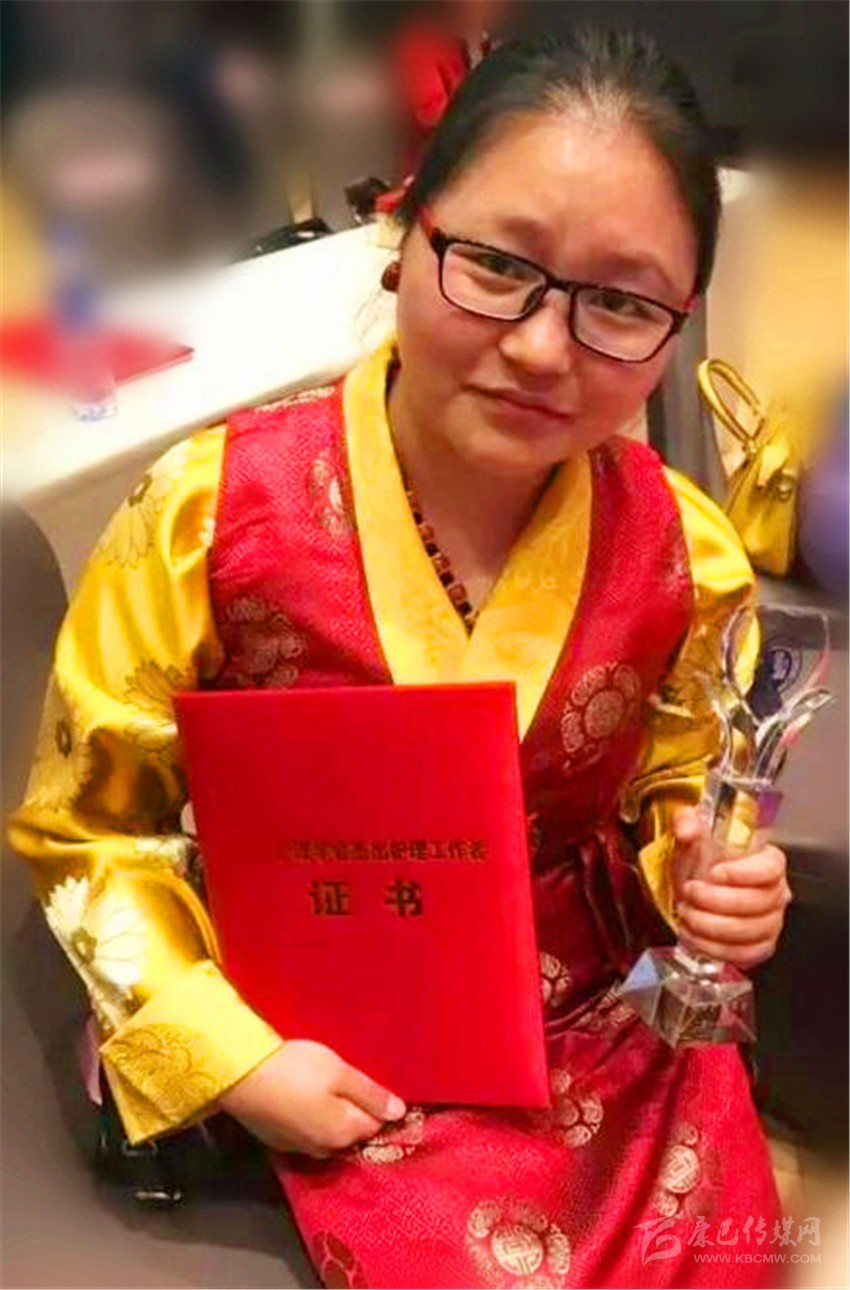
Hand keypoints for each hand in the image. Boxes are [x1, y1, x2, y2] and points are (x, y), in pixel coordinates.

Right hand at [218, 1040, 405, 1157]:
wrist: (240, 1075)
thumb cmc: (297, 1069)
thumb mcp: (340, 1074)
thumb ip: (371, 1095)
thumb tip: (400, 1113)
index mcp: (344, 1133)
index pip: (376, 1124)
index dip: (379, 1104)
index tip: (374, 1084)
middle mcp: (325, 1149)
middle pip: (352, 1131)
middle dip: (356, 1111)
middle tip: (348, 1081)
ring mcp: (299, 1147)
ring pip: (329, 1133)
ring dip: (333, 1116)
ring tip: (326, 1088)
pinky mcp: (278, 1141)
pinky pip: (306, 1132)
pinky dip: (310, 1119)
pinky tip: (303, 1099)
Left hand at [672, 807, 791, 969]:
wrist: (697, 887)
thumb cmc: (702, 862)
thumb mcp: (691, 836)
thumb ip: (686, 823)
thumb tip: (686, 828)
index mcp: (768, 861)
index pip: (770, 868)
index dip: (743, 873)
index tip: (714, 873)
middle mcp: (776, 892)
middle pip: (759, 903)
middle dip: (717, 902)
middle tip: (689, 894)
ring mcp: (771, 922)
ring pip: (751, 932)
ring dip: (712, 927)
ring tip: (686, 915)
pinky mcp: (759, 946)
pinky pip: (746, 955)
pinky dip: (716, 949)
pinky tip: (694, 936)